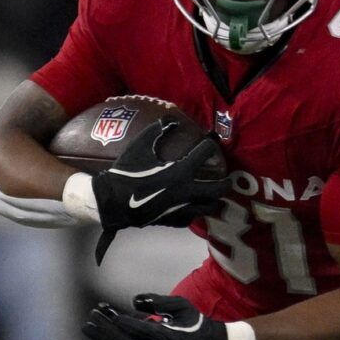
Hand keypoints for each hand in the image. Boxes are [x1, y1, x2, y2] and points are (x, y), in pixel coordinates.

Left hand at [82, 294, 228, 339]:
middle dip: (106, 330)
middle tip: (90, 318)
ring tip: (87, 331)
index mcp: (168, 337)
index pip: (139, 331)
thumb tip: (135, 301)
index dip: (121, 322)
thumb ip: (158, 301)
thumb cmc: (195, 323)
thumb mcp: (181, 306)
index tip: (106, 312)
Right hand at [90, 121, 228, 263]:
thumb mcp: (140, 147)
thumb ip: (156, 131)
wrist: (112, 202)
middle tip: (227, 178)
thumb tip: (170, 118)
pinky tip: (193, 205)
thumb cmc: (127, 172)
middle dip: (226, 182)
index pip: (204, 154)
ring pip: (210, 207)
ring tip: (214, 194)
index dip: (209, 144)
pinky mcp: (174, 221)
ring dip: (214, 199)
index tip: (210, 141)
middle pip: (218, 189)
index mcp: (180, 171)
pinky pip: (193, 217)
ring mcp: (182, 209)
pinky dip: (196, 210)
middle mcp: (186, 191)